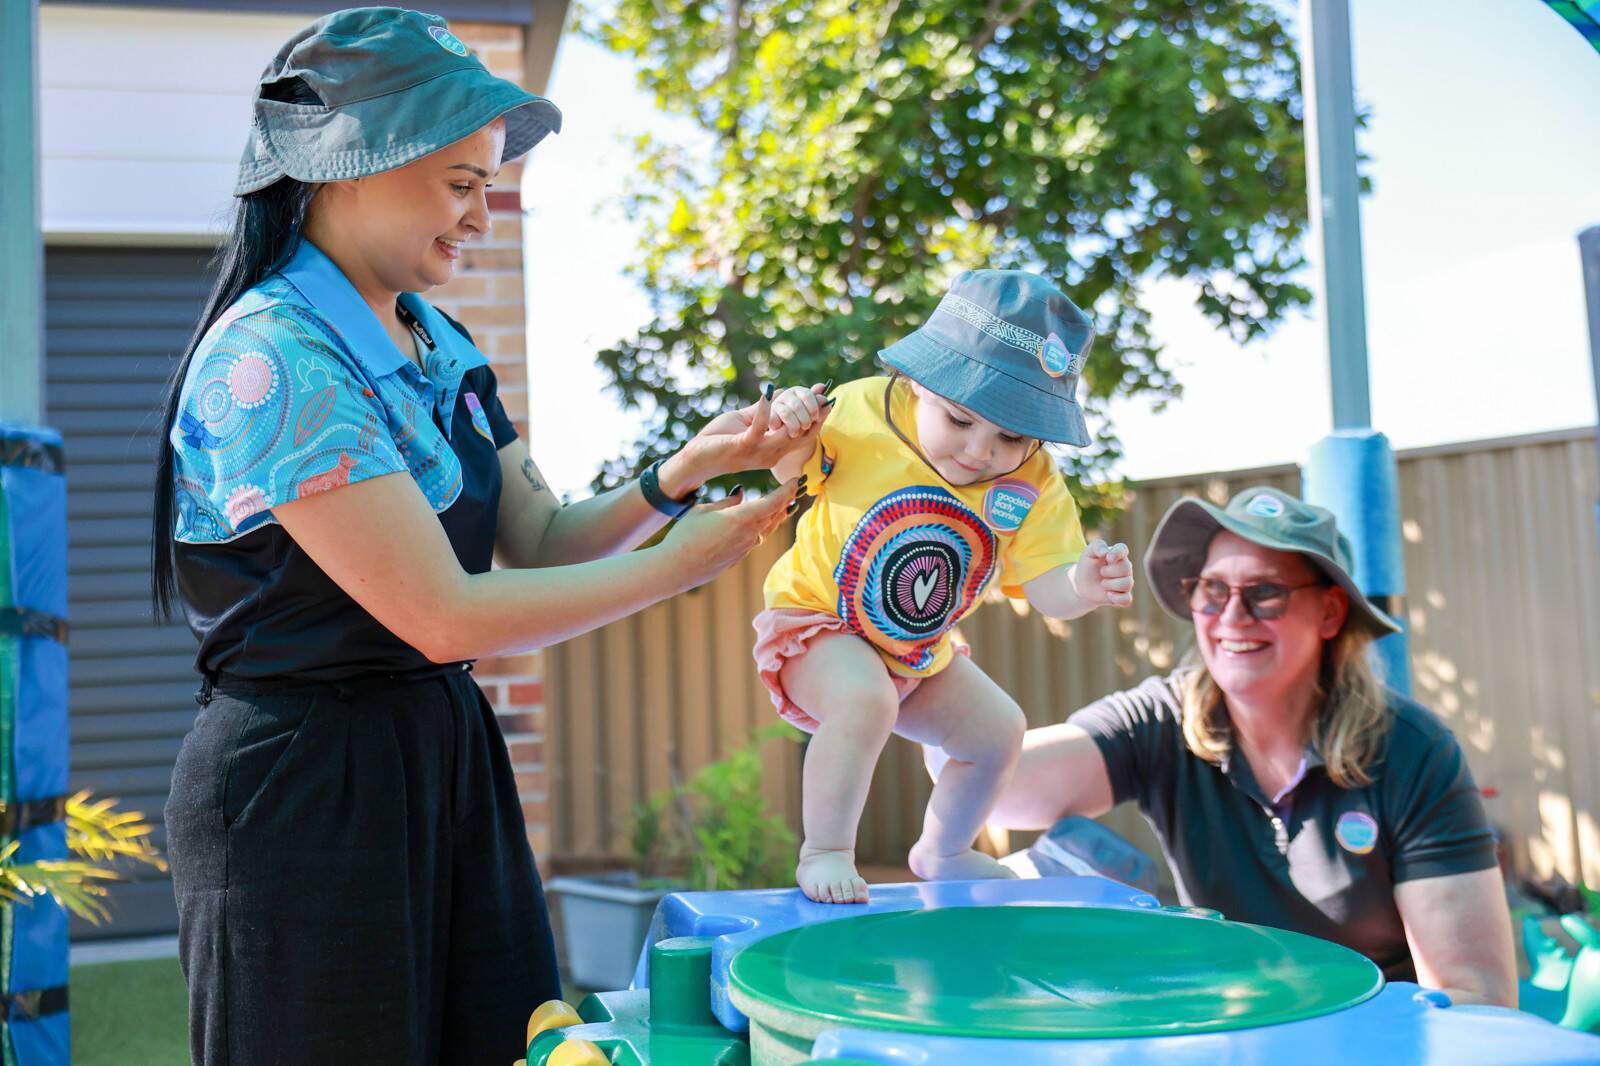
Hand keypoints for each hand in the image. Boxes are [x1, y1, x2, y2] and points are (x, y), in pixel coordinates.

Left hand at [659, 384, 829, 493]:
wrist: (696, 459)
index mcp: (775, 451)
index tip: (828, 399)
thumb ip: (765, 412)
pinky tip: (767, 394)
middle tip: (819, 392)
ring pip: (787, 431)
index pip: (805, 436)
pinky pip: (759, 428)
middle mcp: (772, 454)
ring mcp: (759, 452)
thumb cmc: (719, 440)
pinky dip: (765, 410)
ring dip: (794, 410)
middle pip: (802, 434)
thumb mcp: (748, 424)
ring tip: (800, 390)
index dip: (819, 419)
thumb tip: (782, 393)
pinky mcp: (743, 446)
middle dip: (814, 412)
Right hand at [659, 477, 803, 588]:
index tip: (796, 480)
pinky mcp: (740, 557)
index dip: (787, 490)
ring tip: (787, 505)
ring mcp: (746, 548)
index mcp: (741, 518)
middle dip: (787, 501)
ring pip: (769, 528)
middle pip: (776, 515)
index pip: (774, 502)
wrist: (676, 568)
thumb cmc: (685, 535)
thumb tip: (742, 493)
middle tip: (796, 489)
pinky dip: (766, 526)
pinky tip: (764, 522)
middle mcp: (749, 535)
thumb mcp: (703, 510)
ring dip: (779, 515)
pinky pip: (759, 538)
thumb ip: (727, 501)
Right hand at [767, 384, 830, 438]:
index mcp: (801, 393)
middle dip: (804, 419)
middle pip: (797, 405)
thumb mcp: (814, 422)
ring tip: (795, 433)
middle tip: (806, 426)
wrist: (784, 440)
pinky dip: (781, 428)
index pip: (807, 394)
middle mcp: (788, 395)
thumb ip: (821, 411)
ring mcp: (776, 404)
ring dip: (794, 425)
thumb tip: (828, 401)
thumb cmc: (801, 429)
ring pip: (787, 413)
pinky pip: (775, 420)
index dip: (813, 407)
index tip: (816, 418)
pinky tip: (785, 432)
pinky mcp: (767, 414)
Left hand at [1071, 539, 1133, 608]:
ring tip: (1102, 583)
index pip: (1123, 549)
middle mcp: (1124, 567)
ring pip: (1128, 584)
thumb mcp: (1088, 553)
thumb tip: (1105, 552)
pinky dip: (1118, 598)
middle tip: (1101, 572)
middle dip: (1110, 571)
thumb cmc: (1087, 565)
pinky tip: (1108, 595)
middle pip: (1126, 568)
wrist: (1082, 584)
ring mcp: (1125, 582)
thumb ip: (1097, 546)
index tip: (1108, 558)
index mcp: (1117, 554)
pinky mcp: (1122, 596)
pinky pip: (1127, 599)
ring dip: (1112, 584)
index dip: (1118, 553)